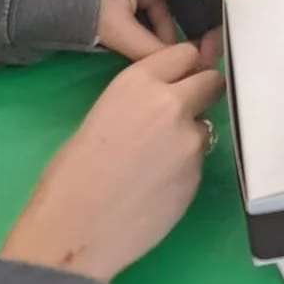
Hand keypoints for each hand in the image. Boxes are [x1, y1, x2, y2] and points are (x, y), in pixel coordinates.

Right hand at [0, 43, 223, 282]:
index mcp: (139, 80)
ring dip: (191, 134)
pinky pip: (200, 159)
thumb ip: (143, 99)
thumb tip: (170, 98)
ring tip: (159, 160)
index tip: (181, 79)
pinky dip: (187, 166)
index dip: (186, 68)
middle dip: (203, 92)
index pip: (186, 53)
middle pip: (211, 80)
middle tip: (184, 112)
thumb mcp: (104, 114)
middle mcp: (171, 101)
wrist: (73, 230)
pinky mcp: (198, 172)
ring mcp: (189, 137)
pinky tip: (160, 184)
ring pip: (206, 123)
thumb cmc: (71, 174)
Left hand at [98, 0, 220, 63]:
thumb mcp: (115, 27)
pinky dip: (171, 9)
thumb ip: (151, 49)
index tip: (210, 51)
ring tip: (176, 48)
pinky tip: (162, 35)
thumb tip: (186, 67)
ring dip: (185, 17)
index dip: (210, 21)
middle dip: (201, 20)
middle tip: (201, 52)